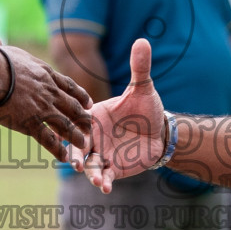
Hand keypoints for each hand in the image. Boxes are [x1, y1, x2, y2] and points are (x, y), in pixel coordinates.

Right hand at [0, 35, 91, 161]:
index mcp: (44, 73)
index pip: (68, 86)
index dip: (80, 95)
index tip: (89, 103)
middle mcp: (49, 91)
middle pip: (73, 106)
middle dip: (84, 118)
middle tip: (91, 126)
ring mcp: (42, 109)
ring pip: (66, 125)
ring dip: (76, 136)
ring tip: (84, 145)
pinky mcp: (31, 124)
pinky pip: (49, 140)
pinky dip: (57, 150)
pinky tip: (64, 158)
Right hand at [72, 38, 165, 192]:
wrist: (159, 131)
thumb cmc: (146, 108)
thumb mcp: (143, 88)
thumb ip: (140, 68)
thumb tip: (143, 41)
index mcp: (94, 116)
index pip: (79, 121)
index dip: (73, 128)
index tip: (71, 134)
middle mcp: (93, 136)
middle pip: (77, 146)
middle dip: (75, 156)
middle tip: (75, 163)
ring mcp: (101, 153)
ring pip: (89, 165)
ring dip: (90, 172)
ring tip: (96, 179)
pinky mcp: (112, 168)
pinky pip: (105, 177)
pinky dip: (104, 182)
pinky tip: (106, 188)